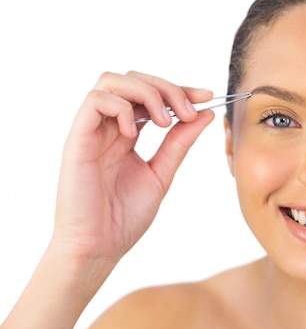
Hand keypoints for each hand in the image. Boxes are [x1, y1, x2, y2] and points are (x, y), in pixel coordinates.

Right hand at [53, 71, 213, 264]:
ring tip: (164, 120)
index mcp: (126, 135)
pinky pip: (95, 101)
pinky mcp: (77, 139)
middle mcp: (107, 127)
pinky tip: (133, 131)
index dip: (179, 90)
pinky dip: (121, 107)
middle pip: (133, 80)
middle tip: (189, 109)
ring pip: (112, 81)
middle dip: (167, 87)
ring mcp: (91, 131)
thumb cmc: (124, 217)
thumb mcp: (162, 173)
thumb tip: (204, 114)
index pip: (150, 95)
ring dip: (146, 92)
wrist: (99, 248)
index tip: (206, 97)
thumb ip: (179, 143)